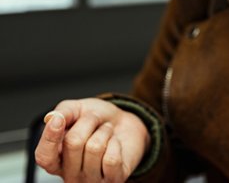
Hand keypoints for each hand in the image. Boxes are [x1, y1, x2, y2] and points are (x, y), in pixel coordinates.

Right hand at [35, 98, 149, 182]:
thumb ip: (63, 112)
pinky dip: (116, 143)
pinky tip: (115, 144)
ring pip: (95, 148)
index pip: (44, 156)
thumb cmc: (99, 121)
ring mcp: (91, 180)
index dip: (50, 138)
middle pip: (73, 143)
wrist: (126, 124)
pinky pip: (111, 159)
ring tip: (106, 132)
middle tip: (95, 121)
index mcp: (56, 159)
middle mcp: (70, 175)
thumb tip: (50, 118)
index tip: (58, 120)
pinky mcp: (112, 180)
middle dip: (89, 122)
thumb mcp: (79, 110)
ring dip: (105, 131)